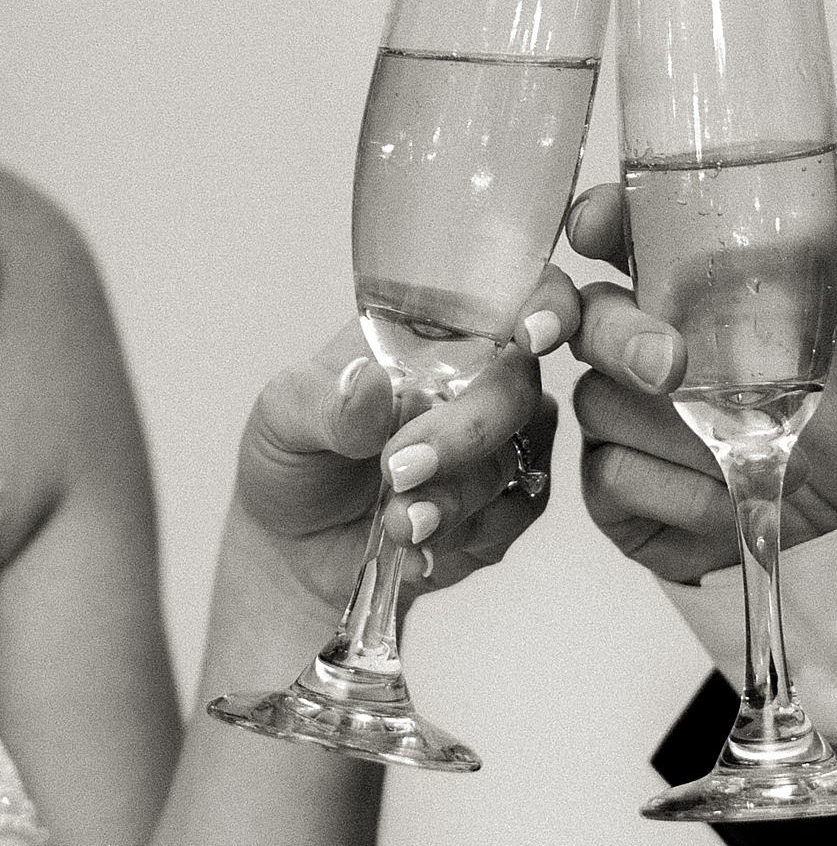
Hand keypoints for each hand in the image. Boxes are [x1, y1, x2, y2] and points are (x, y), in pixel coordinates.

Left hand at [234, 264, 578, 613]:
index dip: (544, 307)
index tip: (532, 333)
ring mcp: (498, 445)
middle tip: (397, 470)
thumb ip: (327, 404)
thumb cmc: (294, 461)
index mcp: (432, 334)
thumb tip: (369, 383)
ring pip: (511, 462)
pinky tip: (415, 544)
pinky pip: (513, 515)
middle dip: (463, 435)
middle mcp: (476, 382)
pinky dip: (462, 534)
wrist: (296, 549)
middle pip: (515, 390)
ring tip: (395, 522)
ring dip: (451, 499)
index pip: (511, 296)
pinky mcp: (504, 506)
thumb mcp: (282, 420)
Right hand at [566, 186, 836, 584]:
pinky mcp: (618, 490)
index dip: (599, 223)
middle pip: (587, 319)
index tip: (597, 228)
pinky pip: (613, 477)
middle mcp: (643, 344)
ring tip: (761, 450)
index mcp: (697, 289)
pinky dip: (678, 491)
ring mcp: (624, 418)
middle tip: (671, 367)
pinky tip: (727, 496)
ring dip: (681, 436)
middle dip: (620, 338)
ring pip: (600, 403)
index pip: (624, 237)